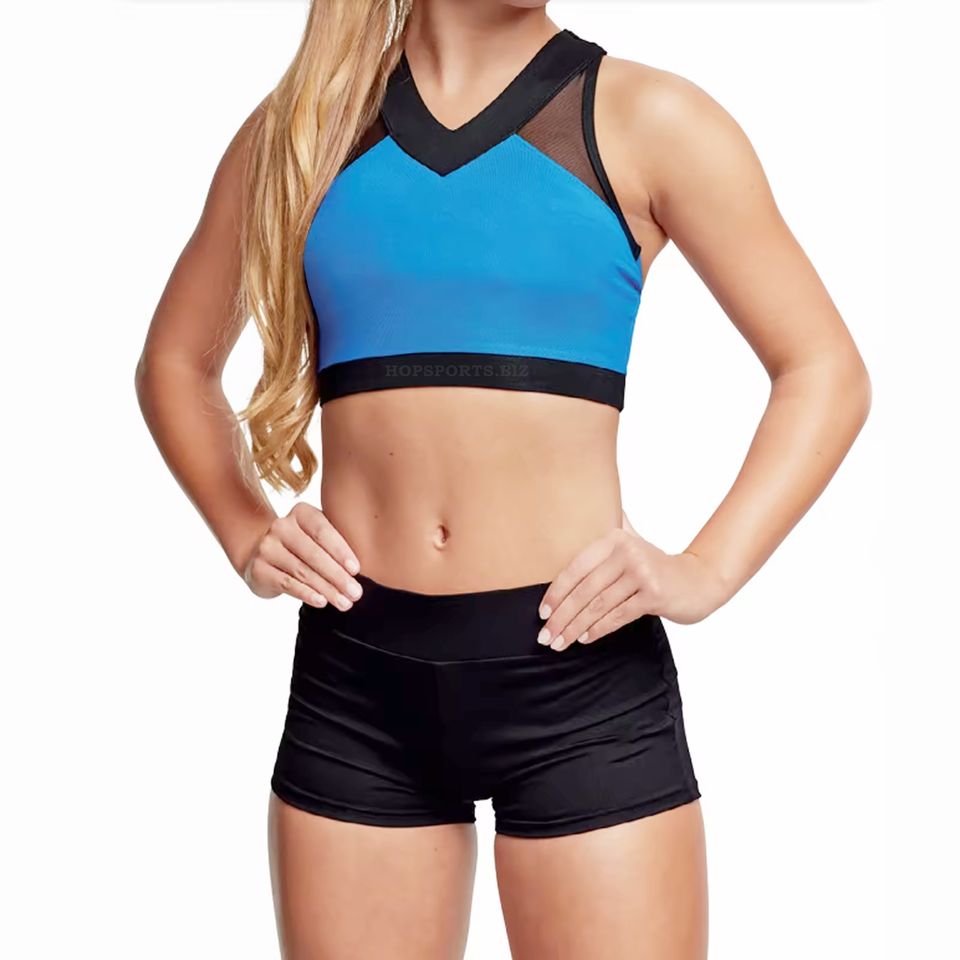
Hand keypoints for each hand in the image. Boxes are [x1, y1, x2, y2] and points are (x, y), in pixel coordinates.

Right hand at [240, 502, 362, 610]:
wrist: (260, 553)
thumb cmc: (302, 545)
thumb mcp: (317, 535)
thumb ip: (336, 542)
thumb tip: (362, 569)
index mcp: (300, 513)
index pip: (323, 531)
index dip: (341, 551)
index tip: (357, 570)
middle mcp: (281, 526)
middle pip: (314, 554)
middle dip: (338, 576)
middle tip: (356, 593)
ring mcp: (267, 547)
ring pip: (302, 571)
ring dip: (327, 589)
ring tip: (345, 603)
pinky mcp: (259, 569)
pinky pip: (287, 583)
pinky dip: (307, 594)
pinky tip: (322, 602)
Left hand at [535, 510, 727, 650]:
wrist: (697, 580)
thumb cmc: (655, 566)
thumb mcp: (632, 542)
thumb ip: (609, 530)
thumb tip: (577, 510)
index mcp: (614, 538)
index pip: (576, 568)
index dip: (556, 592)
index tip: (542, 612)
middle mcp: (627, 552)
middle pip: (584, 590)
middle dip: (561, 617)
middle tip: (545, 635)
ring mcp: (642, 573)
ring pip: (598, 606)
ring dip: (575, 628)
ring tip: (559, 642)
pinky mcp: (654, 595)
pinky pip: (618, 616)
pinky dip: (598, 630)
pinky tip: (584, 638)